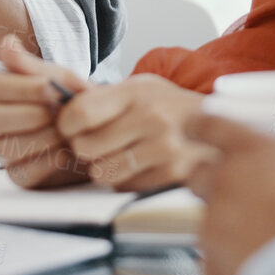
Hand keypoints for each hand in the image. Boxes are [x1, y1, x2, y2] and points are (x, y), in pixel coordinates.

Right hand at [0, 36, 91, 188]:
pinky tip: (66, 152)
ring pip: (5, 147)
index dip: (19, 88)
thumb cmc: (75, 100)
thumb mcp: (61, 79)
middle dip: (29, 114)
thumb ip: (33, 66)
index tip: (51, 87)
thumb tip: (6, 44)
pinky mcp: (20, 175)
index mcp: (1, 92)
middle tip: (59, 112)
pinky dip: (48, 161)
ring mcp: (5, 150)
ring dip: (42, 138)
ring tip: (67, 131)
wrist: (102, 129)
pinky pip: (23, 172)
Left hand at [59, 75, 210, 191]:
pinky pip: (124, 187)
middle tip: (95, 142)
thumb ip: (102, 96)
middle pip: (84, 148)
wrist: (218, 126)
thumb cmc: (169, 106)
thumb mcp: (140, 87)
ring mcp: (163, 149)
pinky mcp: (171, 175)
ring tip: (118, 153)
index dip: (66, 124)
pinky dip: (126, 180)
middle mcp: (150, 118)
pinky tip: (139, 164)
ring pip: (102, 173)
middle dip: (83, 148)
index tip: (71, 126)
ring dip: (103, 167)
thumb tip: (56, 100)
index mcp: (136, 92)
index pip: (79, 112)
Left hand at [186, 113, 274, 274]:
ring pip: (207, 219)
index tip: (193, 128)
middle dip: (210, 181)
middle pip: (197, 174)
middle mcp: (227, 183)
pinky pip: (214, 257)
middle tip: (234, 193)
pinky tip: (258, 262)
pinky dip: (230, 259)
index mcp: (256, 151)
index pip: (211, 126)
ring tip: (260, 239)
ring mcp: (216, 225)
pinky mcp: (212, 263)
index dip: (199, 126)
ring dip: (227, 225)